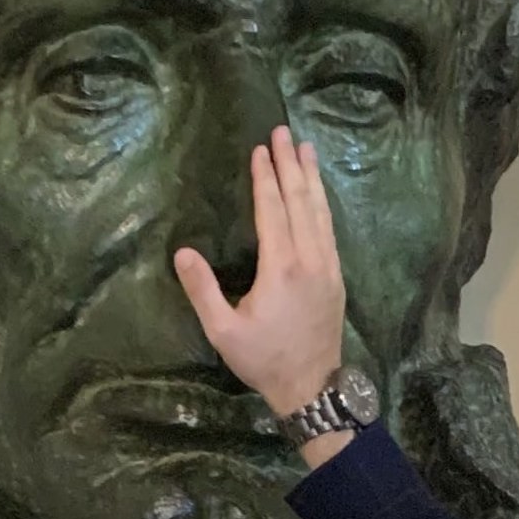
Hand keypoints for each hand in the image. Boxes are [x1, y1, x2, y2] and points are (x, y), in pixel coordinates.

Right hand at [173, 127, 347, 420]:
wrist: (312, 387)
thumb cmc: (263, 360)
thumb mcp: (223, 331)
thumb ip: (203, 290)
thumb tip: (182, 252)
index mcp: (281, 268)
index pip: (273, 210)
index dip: (265, 178)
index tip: (260, 150)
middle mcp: (310, 259)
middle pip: (300, 201)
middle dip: (291, 165)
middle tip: (283, 131)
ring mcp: (328, 266)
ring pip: (320, 211)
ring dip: (311, 178)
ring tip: (306, 148)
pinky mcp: (337, 276)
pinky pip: (329, 228)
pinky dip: (322, 203)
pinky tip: (318, 191)